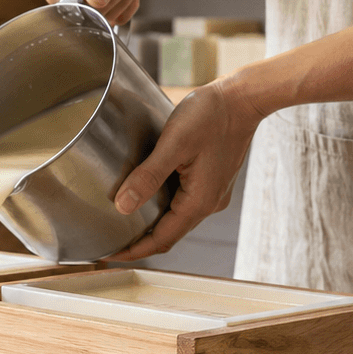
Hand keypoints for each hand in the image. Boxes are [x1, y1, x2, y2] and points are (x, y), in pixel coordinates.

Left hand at [110, 82, 267, 260]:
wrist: (243, 99)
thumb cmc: (212, 116)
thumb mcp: (175, 144)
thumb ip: (148, 176)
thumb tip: (123, 206)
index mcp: (199, 202)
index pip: (161, 239)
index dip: (134, 250)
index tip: (109, 255)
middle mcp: (208, 203)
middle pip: (169, 234)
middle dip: (141, 242)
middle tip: (112, 242)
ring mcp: (212, 193)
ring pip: (177, 219)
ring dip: (153, 225)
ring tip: (126, 223)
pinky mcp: (212, 180)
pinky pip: (185, 203)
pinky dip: (164, 208)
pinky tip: (149, 197)